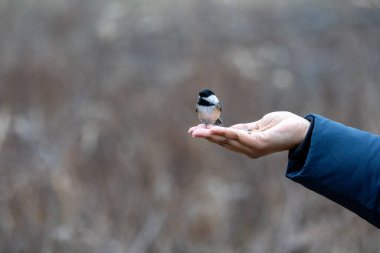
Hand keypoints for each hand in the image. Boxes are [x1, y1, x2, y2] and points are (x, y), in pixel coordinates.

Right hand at [188, 111, 309, 158]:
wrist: (303, 130)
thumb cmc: (284, 126)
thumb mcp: (259, 125)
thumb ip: (245, 128)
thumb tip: (231, 129)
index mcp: (247, 143)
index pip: (225, 140)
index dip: (210, 135)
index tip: (196, 131)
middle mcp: (248, 148)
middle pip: (223, 142)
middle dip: (206, 137)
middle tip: (191, 132)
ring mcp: (253, 147)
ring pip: (227, 140)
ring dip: (211, 135)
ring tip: (197, 131)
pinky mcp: (259, 144)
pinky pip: (238, 136)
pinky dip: (225, 133)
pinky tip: (214, 130)